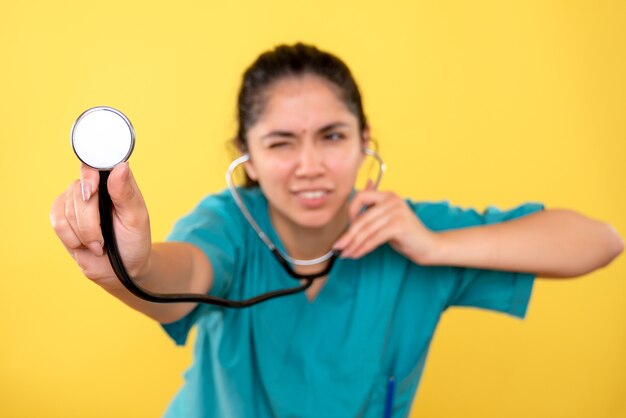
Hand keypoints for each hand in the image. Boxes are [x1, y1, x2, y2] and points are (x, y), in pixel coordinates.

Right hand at [49, 163, 151, 287]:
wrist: (122, 269)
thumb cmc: (134, 240)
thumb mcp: (136, 218)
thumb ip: (126, 193)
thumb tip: (121, 167)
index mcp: (115, 181)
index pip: (95, 164)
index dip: (89, 176)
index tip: (91, 191)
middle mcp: (94, 186)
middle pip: (78, 192)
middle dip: (90, 222)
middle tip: (104, 239)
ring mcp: (76, 201)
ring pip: (66, 209)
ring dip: (83, 233)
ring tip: (99, 244)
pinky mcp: (62, 217)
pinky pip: (58, 222)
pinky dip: (71, 238)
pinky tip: (84, 244)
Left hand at [333, 183, 438, 262]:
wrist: (430, 246)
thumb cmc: (406, 235)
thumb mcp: (387, 221)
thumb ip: (371, 216)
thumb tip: (347, 224)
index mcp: (388, 195)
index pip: (361, 196)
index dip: (351, 211)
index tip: (348, 227)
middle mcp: (392, 200)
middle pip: (362, 218)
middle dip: (347, 235)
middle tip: (337, 247)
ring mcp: (396, 211)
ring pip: (366, 230)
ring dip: (353, 244)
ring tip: (345, 254)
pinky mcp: (399, 225)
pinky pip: (374, 238)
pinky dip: (363, 248)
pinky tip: (356, 254)